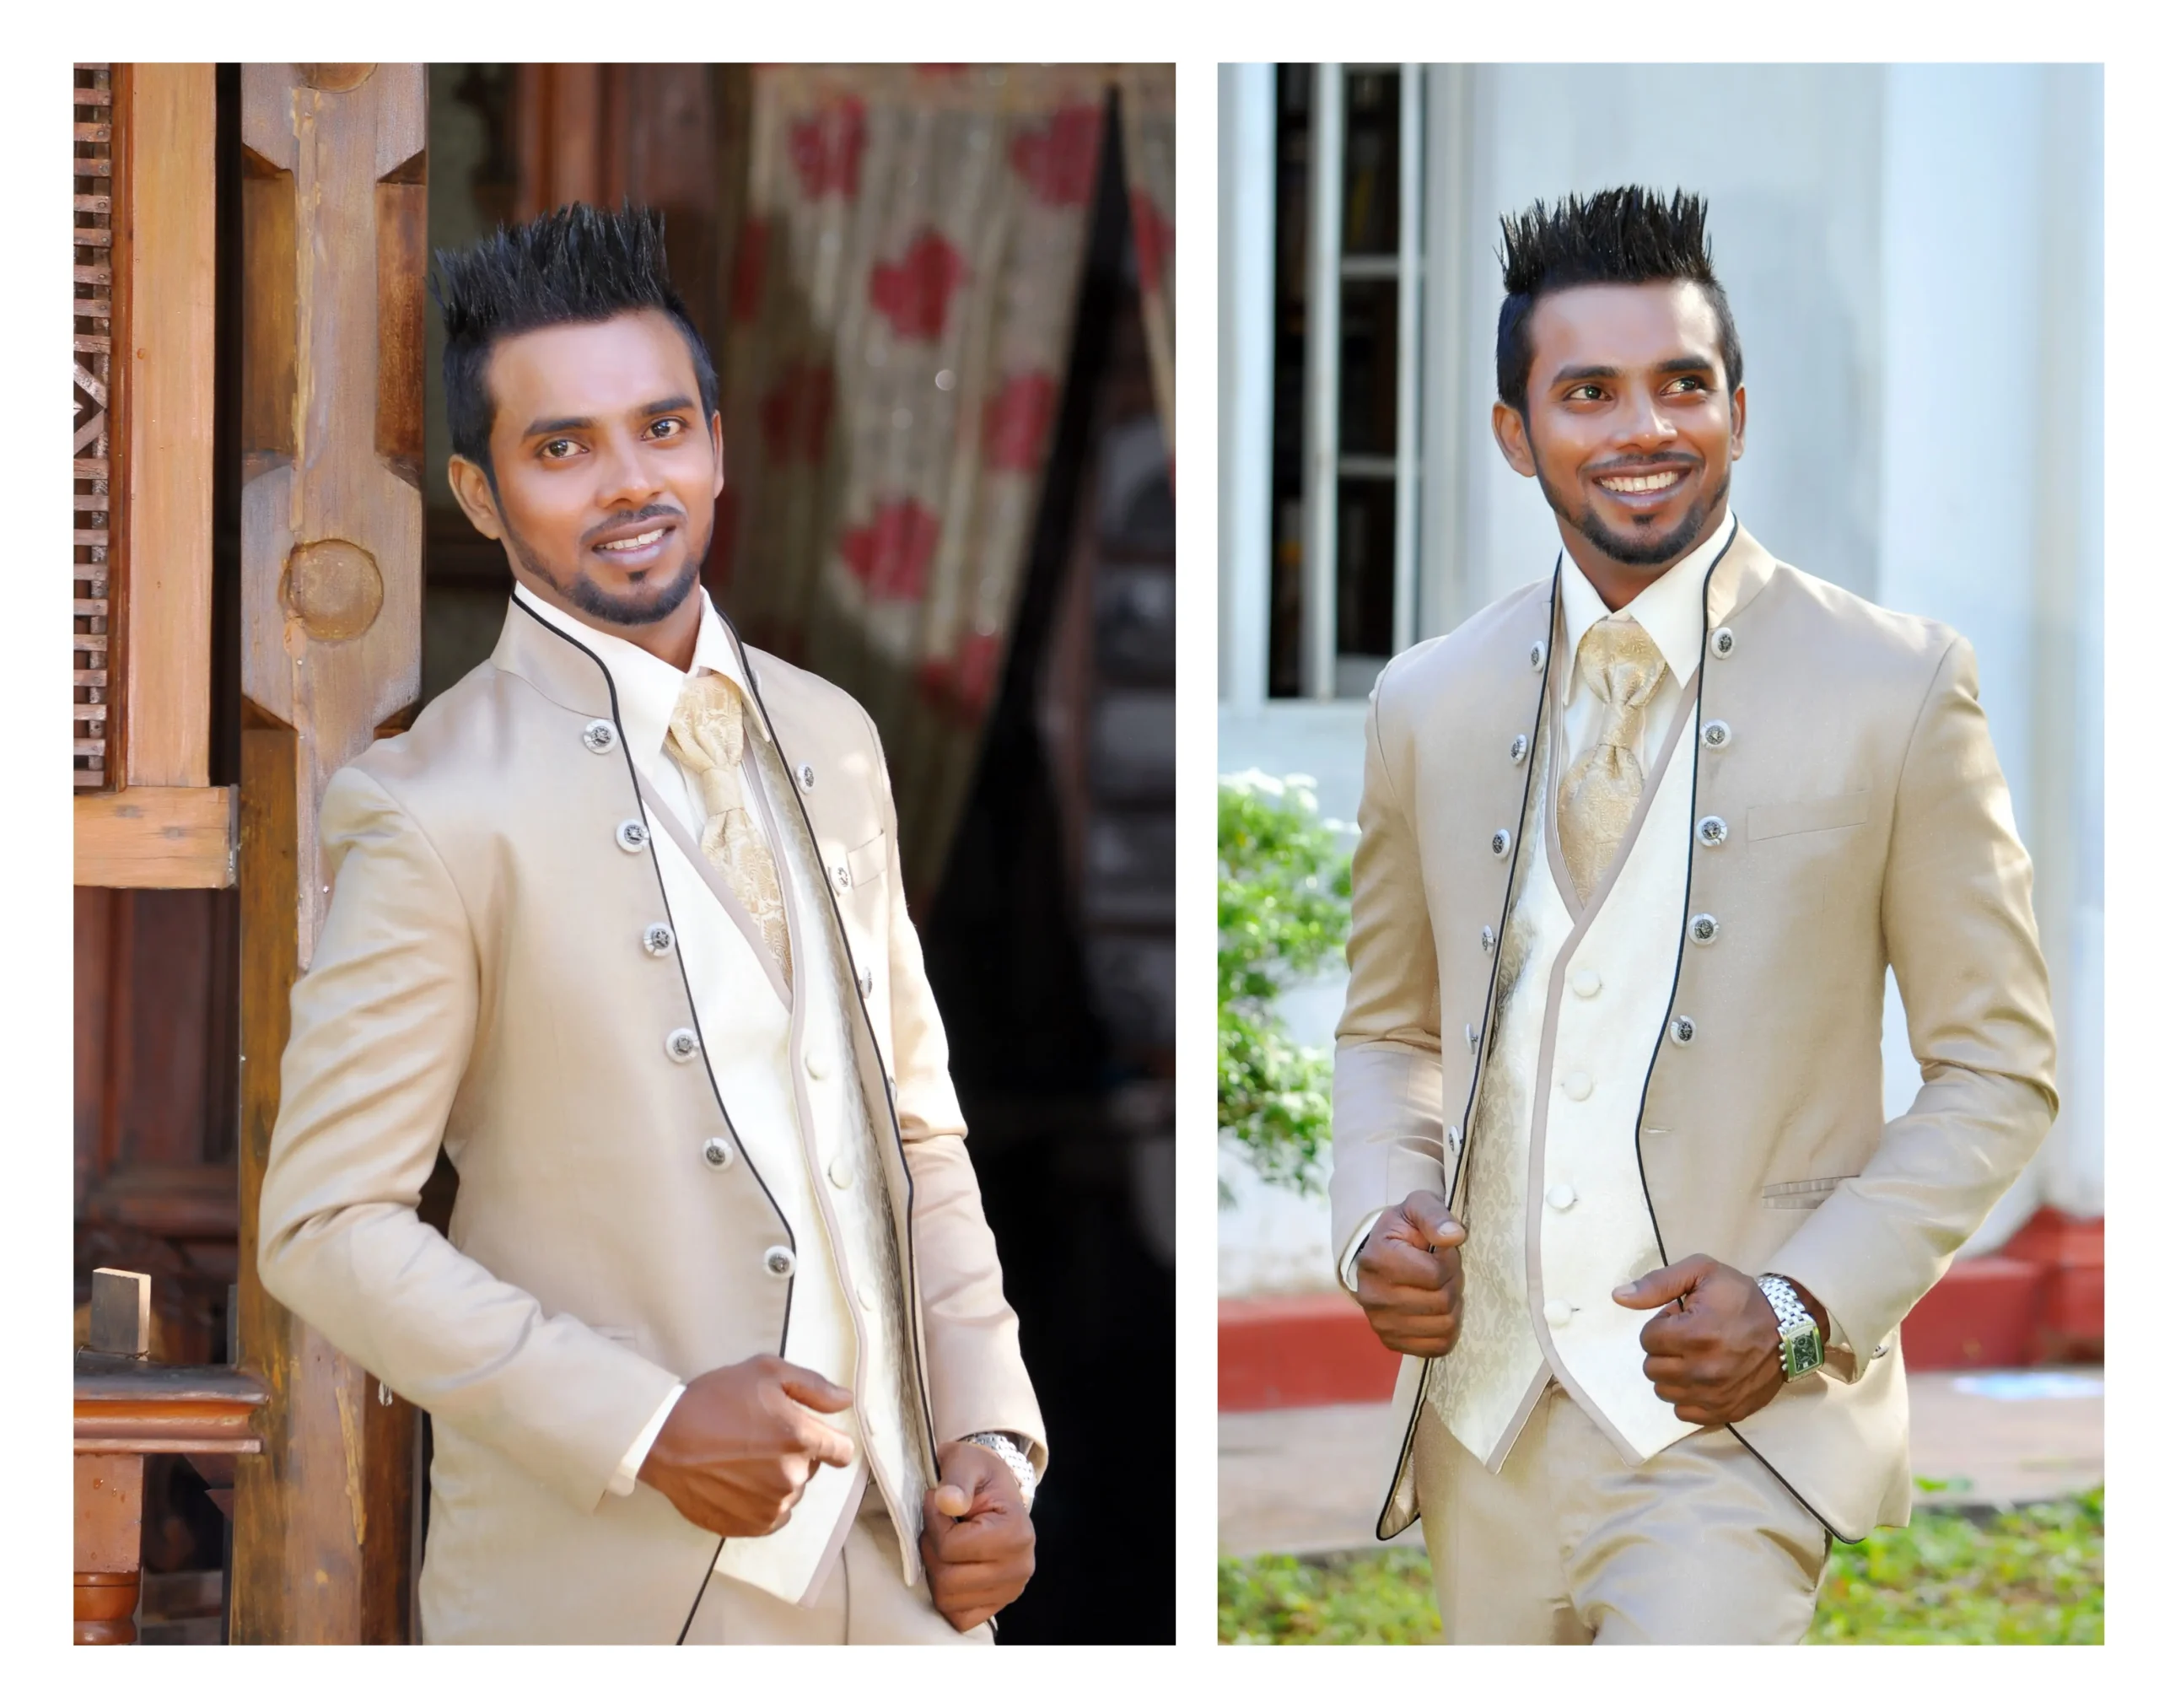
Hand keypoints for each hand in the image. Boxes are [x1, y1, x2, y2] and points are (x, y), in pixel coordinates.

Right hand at [636, 1355, 855, 1537]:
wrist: (662, 1438)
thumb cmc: (713, 1400)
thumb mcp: (766, 1372)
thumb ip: (813, 1387)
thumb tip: (845, 1401)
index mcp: (801, 1438)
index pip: (843, 1452)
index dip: (829, 1440)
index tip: (811, 1435)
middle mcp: (791, 1477)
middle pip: (811, 1469)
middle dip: (794, 1453)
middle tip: (759, 1437)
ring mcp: (770, 1506)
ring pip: (789, 1492)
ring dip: (776, 1479)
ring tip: (742, 1459)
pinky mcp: (748, 1526)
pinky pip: (772, 1517)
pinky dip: (761, 1502)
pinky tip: (737, 1483)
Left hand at [919, 1438, 1035, 1631]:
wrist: (996, 1491)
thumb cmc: (978, 1475)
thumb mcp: (966, 1461)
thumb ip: (957, 1479)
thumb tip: (947, 1502)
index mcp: (1015, 1533)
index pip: (950, 1548)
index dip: (932, 1523)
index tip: (937, 1501)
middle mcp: (1019, 1568)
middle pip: (947, 1579)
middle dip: (931, 1549)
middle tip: (937, 1525)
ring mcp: (1010, 1590)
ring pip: (948, 1601)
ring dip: (936, 1572)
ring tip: (946, 1544)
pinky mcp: (998, 1604)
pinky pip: (959, 1617)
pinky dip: (947, 1597)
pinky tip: (951, 1568)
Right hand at [1351, 1190, 1467, 1356]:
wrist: (1383, 1253)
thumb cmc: (1406, 1229)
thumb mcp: (1418, 1207)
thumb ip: (1435, 1215)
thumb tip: (1455, 1236)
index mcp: (1377, 1260)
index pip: (1436, 1274)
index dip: (1450, 1261)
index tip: (1443, 1251)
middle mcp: (1372, 1296)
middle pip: (1442, 1302)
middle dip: (1452, 1283)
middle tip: (1444, 1270)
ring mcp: (1380, 1323)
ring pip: (1444, 1326)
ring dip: (1452, 1305)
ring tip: (1439, 1288)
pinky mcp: (1391, 1341)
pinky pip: (1438, 1346)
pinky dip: (1447, 1329)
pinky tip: (1437, 1310)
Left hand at [1613, 1255, 1815, 1426]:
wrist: (1790, 1327)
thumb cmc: (1742, 1297)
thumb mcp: (1701, 1273)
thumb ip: (1657, 1284)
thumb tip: (1618, 1297)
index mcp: (1694, 1334)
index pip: (1647, 1340)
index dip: (1661, 1326)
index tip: (1682, 1320)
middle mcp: (1704, 1370)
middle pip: (1652, 1367)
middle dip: (1664, 1350)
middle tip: (1689, 1338)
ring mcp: (1716, 1395)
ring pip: (1665, 1391)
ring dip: (1673, 1374)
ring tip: (1697, 1357)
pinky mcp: (1727, 1411)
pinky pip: (1685, 1413)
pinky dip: (1688, 1397)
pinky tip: (1703, 1378)